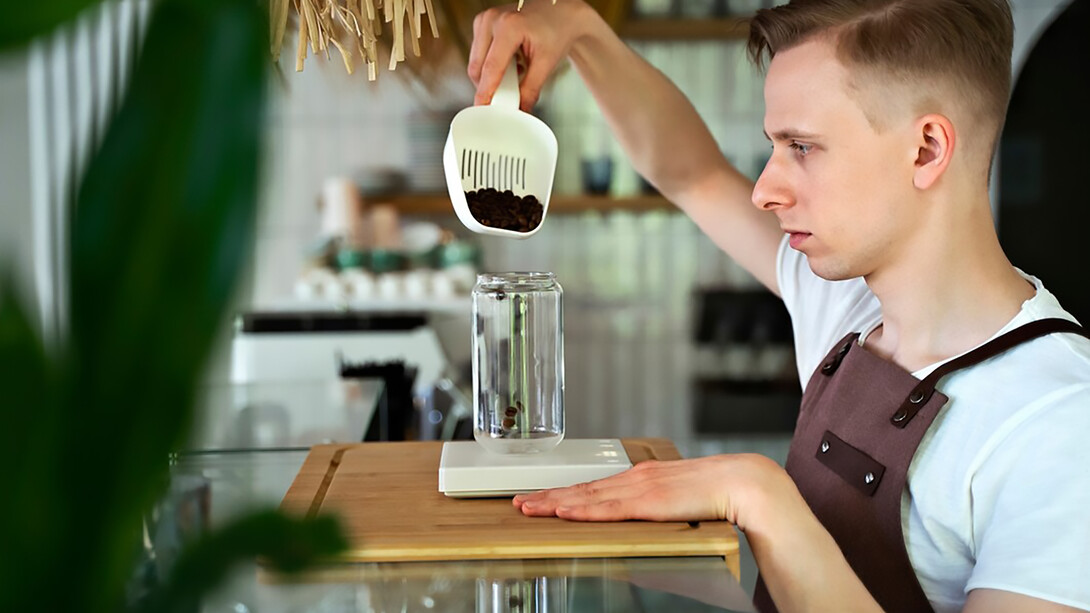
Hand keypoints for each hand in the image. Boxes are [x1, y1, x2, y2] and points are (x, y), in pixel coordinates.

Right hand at [468, 0, 597, 110]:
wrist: (562, 11)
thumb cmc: (558, 29)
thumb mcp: (546, 62)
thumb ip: (531, 89)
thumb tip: (519, 109)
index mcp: (509, 26)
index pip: (491, 68)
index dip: (485, 92)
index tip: (482, 108)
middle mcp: (492, 19)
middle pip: (478, 66)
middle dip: (488, 86)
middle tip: (506, 98)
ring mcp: (485, 19)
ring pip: (476, 61)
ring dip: (490, 75)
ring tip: (515, 72)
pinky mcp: (482, 23)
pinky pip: (478, 53)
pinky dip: (490, 64)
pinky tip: (510, 63)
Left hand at [512, 453, 790, 527]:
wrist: (741, 481)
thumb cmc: (714, 492)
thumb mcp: (675, 498)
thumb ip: (655, 505)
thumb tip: (642, 517)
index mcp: (640, 478)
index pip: (593, 486)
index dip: (563, 492)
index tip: (539, 497)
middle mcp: (634, 478)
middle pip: (582, 489)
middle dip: (547, 495)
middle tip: (518, 502)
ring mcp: (639, 488)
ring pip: (587, 496)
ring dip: (554, 501)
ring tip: (528, 507)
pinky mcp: (648, 501)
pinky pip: (608, 507)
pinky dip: (582, 508)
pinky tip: (563, 511)